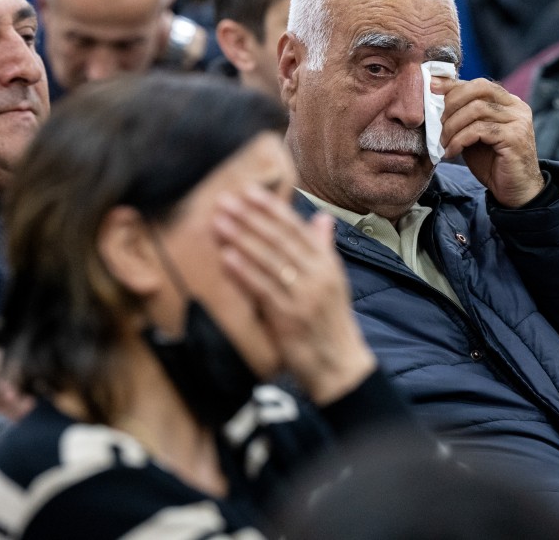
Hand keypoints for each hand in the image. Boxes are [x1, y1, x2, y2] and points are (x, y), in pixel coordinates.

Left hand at [212, 185, 375, 404]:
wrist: (340, 366)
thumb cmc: (331, 323)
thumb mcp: (333, 282)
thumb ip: (322, 249)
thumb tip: (321, 218)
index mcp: (327, 264)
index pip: (296, 228)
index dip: (271, 208)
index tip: (249, 191)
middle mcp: (318, 276)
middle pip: (280, 240)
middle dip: (250, 218)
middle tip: (225, 200)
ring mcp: (304, 296)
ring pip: (269, 260)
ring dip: (242, 238)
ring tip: (219, 222)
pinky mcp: (289, 318)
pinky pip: (263, 289)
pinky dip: (244, 271)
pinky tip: (227, 257)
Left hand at [435, 77, 544, 207]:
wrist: (514, 191)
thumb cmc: (492, 163)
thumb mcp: (474, 136)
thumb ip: (463, 117)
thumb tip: (435, 100)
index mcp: (508, 102)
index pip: (478, 84)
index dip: (452, 84)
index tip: (430, 87)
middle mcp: (516, 107)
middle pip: (478, 89)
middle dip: (451, 103)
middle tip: (436, 123)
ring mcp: (518, 120)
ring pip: (476, 109)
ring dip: (452, 126)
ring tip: (442, 143)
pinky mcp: (515, 137)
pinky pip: (479, 130)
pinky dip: (459, 140)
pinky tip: (452, 152)